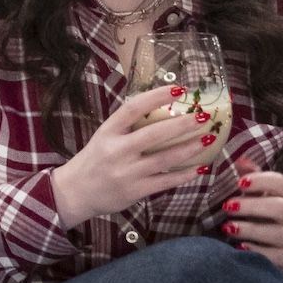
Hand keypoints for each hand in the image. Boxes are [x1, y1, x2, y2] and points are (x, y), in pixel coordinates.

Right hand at [52, 85, 213, 228]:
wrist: (75, 193)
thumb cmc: (93, 160)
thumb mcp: (103, 137)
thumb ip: (127, 126)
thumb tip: (159, 108)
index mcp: (108, 132)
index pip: (133, 108)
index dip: (156, 96)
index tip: (178, 89)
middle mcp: (117, 151)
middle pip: (154, 134)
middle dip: (182, 124)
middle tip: (203, 116)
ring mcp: (127, 172)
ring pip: (164, 159)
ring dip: (189, 148)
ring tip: (207, 138)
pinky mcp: (135, 191)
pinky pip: (165, 182)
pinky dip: (184, 175)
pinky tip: (200, 168)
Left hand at [222, 157, 282, 279]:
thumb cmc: (272, 215)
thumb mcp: (266, 195)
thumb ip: (253, 177)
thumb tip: (237, 159)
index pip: (280, 183)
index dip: (260, 181)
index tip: (240, 182)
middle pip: (279, 208)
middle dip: (252, 206)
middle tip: (228, 206)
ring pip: (276, 233)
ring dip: (250, 229)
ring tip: (228, 227)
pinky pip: (273, 255)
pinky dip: (255, 251)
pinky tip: (239, 247)